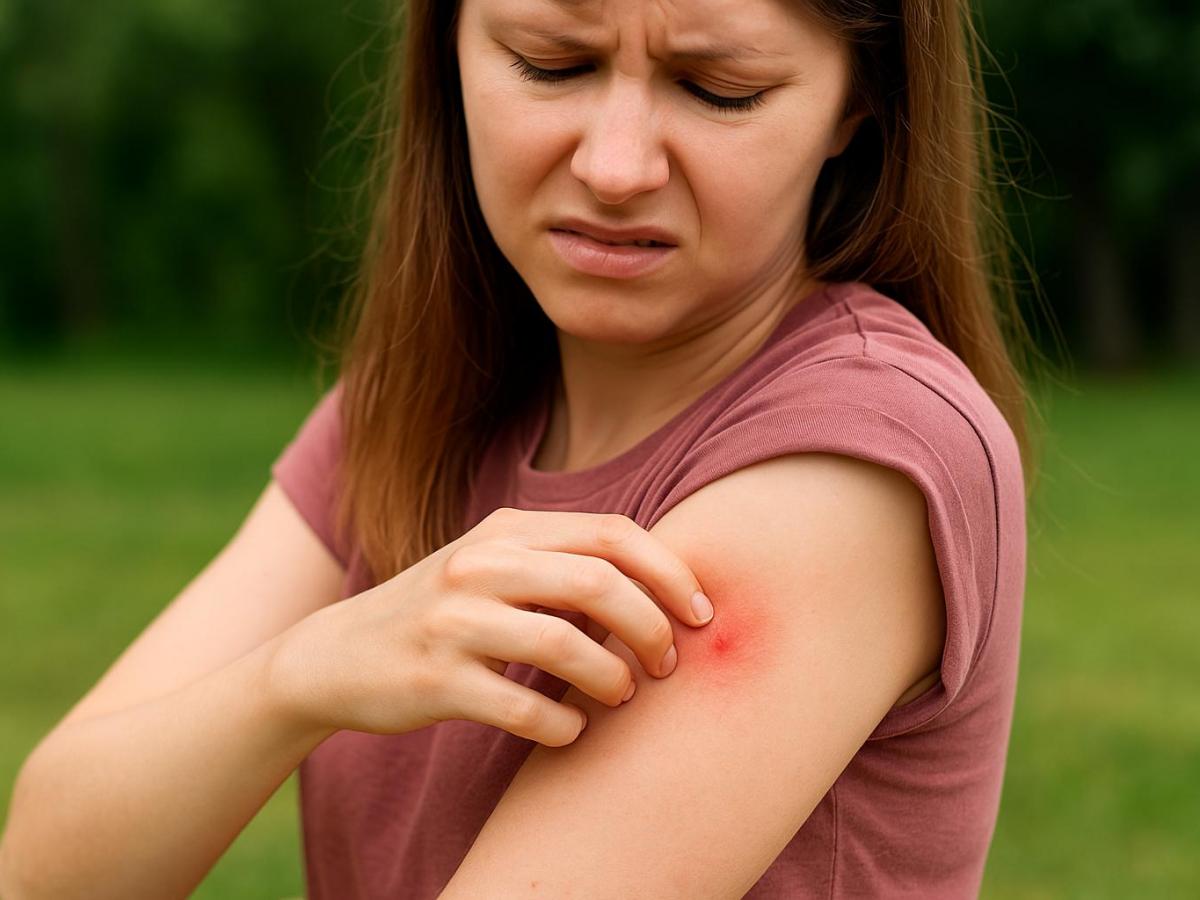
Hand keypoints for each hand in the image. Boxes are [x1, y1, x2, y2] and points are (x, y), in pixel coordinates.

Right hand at [267, 507, 713, 746]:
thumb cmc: (441, 612)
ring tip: (623, 696)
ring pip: (565, 644)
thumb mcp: (494, 567)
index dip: (669, 571)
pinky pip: (521, 707)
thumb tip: (660, 591)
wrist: (336, 655)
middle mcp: (480, 564)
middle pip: (598, 584)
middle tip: (668, 664)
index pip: (611, 534)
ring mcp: (453, 621)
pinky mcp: (434, 680)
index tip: (702, 612)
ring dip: (613, 678)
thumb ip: (562, 566)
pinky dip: (562, 724)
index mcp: (506, 529)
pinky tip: (571, 729)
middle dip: (651, 627)